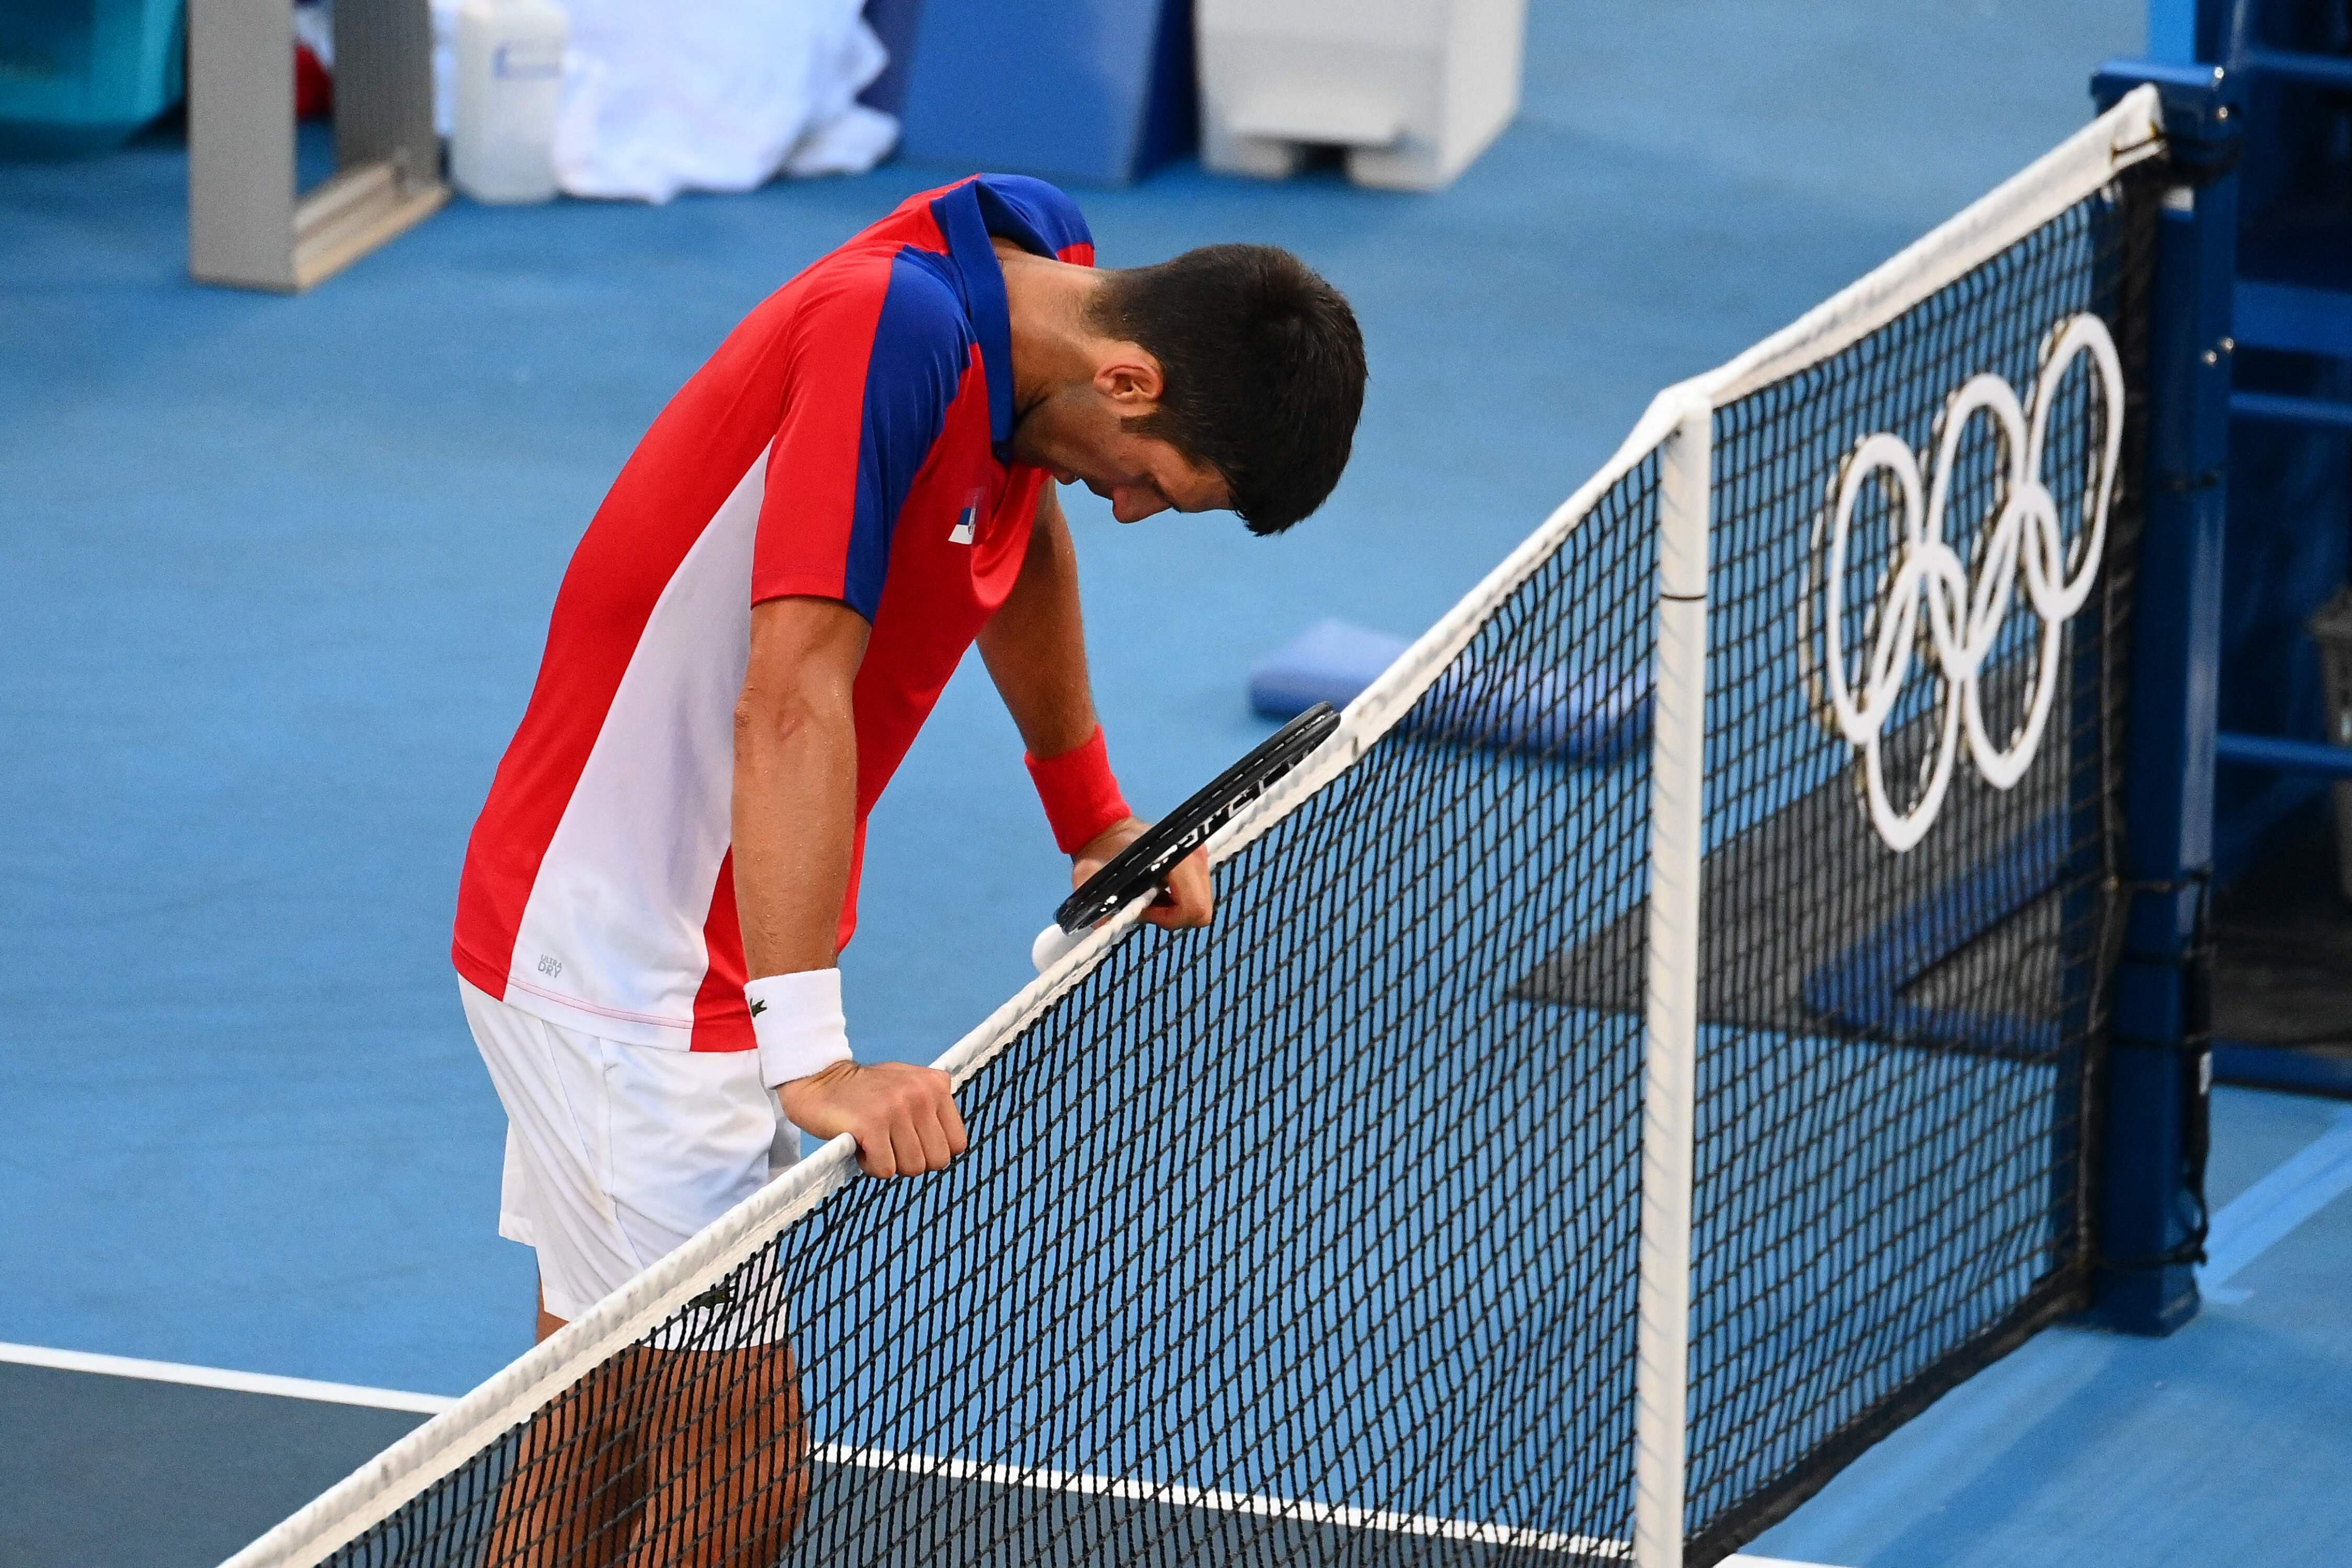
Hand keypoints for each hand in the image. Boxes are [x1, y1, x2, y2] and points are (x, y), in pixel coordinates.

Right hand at [778, 1061, 966, 1178]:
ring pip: (913, 1168)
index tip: (908, 1140)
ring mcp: (897, 1107)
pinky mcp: (871, 1123)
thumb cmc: (864, 1091)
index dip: (932, 1151)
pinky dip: (871, 1165)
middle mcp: (921, 1093)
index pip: (957, 1143)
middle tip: (889, 1143)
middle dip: (912, 1161)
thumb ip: (932, 1110)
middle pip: (937, 1160)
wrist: (818, 1077)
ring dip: (890, 1163)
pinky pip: (885, 1170)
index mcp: (936, 1084)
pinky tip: (860, 1144)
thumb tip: (951, 1149)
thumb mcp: (909, 1087)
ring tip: (873, 1141)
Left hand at [1074, 816, 1213, 931]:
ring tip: (1148, 897)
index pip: (1194, 908)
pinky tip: (1157, 891)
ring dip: (1174, 909)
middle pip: (1200, 910)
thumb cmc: (1100, 852)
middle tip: (1145, 905)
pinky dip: (1178, 900)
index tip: (1143, 908)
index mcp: (1177, 859)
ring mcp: (1200, 858)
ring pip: (1199, 904)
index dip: (1168, 918)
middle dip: (1172, 916)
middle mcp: (1195, 857)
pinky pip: (1196, 895)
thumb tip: (1106, 927)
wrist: (1108, 830)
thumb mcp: (1091, 878)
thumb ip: (1097, 903)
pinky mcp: (1198, 862)